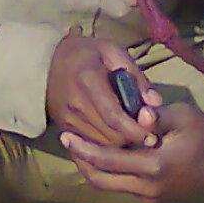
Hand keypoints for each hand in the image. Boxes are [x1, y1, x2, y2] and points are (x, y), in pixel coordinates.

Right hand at [45, 32, 160, 150]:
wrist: (47, 63)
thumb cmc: (86, 54)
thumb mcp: (112, 52)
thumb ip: (136, 75)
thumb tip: (157, 102)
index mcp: (88, 80)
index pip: (114, 117)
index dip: (135, 131)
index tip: (152, 137)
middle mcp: (75, 104)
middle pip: (109, 136)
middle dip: (131, 140)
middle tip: (146, 136)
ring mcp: (67, 119)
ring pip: (100, 146)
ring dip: (119, 146)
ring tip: (131, 137)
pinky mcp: (63, 130)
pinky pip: (87, 150)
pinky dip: (103, 150)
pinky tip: (113, 144)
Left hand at [58, 99, 203, 202]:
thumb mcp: (181, 115)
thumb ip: (155, 115)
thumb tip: (135, 113)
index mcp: (153, 165)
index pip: (108, 160)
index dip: (84, 149)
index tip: (67, 136)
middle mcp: (148, 186)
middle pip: (102, 181)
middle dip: (82, 162)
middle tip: (69, 142)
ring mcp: (152, 195)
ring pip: (111, 187)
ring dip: (94, 169)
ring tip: (82, 148)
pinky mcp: (156, 197)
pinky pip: (124, 187)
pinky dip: (110, 173)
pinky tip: (106, 155)